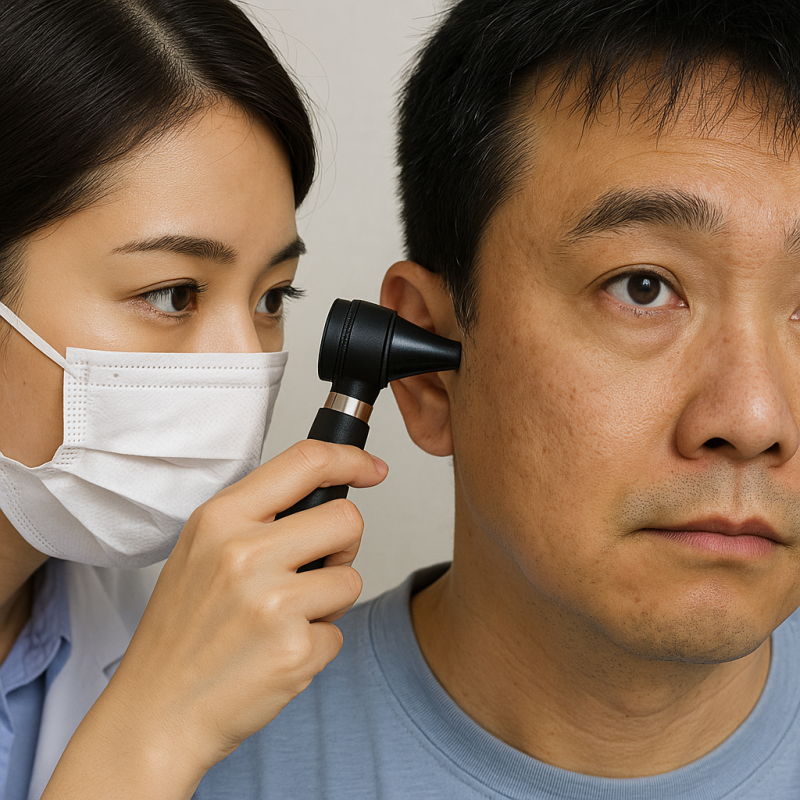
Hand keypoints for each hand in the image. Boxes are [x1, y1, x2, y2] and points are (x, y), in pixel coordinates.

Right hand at [42, 440, 387, 798]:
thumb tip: (322, 493)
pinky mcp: (295, 649)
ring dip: (329, 601)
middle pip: (347, 519)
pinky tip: (275, 653)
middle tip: (313, 570)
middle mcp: (245, 553)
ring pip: (351, 578)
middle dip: (343, 545)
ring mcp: (271, 603)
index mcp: (220, 519)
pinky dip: (316, 644)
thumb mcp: (200, 550)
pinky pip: (339, 632)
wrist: (155, 714)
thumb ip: (256, 516)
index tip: (371, 468)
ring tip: (282, 619)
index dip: (351, 459)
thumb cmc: (181, 633)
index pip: (306, 461)